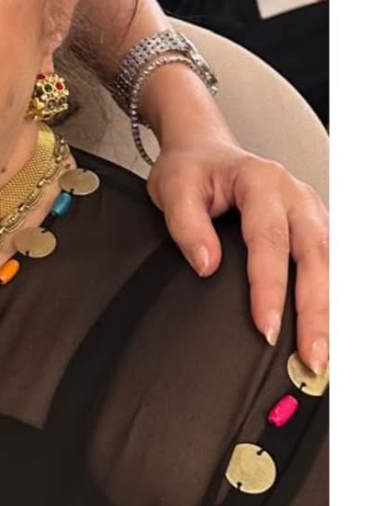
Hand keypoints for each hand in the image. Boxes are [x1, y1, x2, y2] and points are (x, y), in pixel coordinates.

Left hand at [147, 144, 327, 370]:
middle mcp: (295, 195)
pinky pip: (331, 263)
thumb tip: (206, 264)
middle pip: (317, 255)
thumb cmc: (192, 170)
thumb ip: (187, 225)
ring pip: (332, 262)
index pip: (270, 240)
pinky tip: (329, 328)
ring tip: (322, 353)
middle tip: (312, 355)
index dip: (270, 287)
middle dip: (317, 310)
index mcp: (262, 181)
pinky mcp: (314, 226)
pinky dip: (331, 297)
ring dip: (330, 308)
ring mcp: (310, 210)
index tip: (266, 326)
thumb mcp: (173, 189)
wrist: (205, 150)